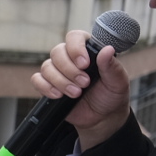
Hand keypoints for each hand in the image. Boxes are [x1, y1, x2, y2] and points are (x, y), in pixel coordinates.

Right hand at [30, 31, 131, 149]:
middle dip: (69, 70)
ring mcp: (58, 71)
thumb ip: (112, 66)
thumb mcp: (118, 82)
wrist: (102, 117)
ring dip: (61, 81)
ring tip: (76, 94)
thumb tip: (108, 49)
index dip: (76, 48)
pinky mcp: (48, 85)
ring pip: (47, 67)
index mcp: (88, 51)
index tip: (84, 64)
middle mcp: (70, 58)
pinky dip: (46, 87)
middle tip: (84, 83)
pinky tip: (59, 96)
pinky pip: (37, 80)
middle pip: (57, 52)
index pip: (74, 37)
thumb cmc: (111, 96)